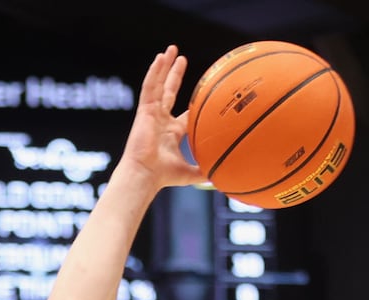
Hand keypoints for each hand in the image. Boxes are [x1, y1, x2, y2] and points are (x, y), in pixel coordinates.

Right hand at [120, 45, 207, 189]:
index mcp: (170, 133)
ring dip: (164, 67)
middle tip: (181, 59)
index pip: (183, 114)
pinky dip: (154, 72)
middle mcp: (160, 121)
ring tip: (170, 50)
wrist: (145, 174)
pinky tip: (160, 58)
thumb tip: (224, 180)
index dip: (192, 104)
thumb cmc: (163, 176)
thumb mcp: (190, 173)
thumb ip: (205, 172)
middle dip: (174, 76)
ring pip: (158, 85)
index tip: (201, 93)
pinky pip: (149, 87)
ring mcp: (151, 114)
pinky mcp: (144, 111)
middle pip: (168, 92)